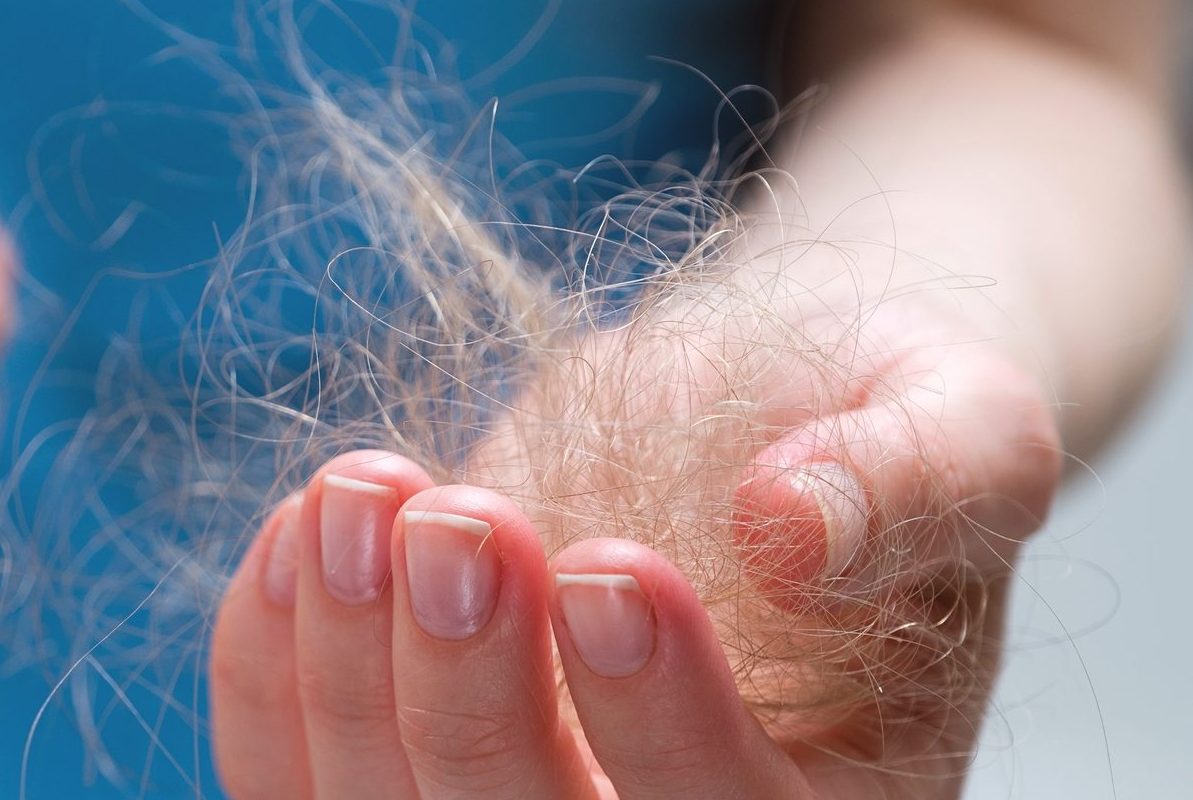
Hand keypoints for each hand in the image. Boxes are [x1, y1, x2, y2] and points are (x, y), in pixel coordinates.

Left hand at [210, 283, 1061, 798]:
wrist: (766, 401)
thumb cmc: (871, 412)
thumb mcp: (957, 419)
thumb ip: (912, 479)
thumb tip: (795, 530)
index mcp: (837, 797)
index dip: (664, 723)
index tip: (609, 566)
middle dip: (471, 704)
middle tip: (452, 521)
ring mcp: (530, 789)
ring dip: (343, 678)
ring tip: (360, 496)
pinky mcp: (419, 736)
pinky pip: (300, 768)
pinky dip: (267, 671)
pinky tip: (300, 533)